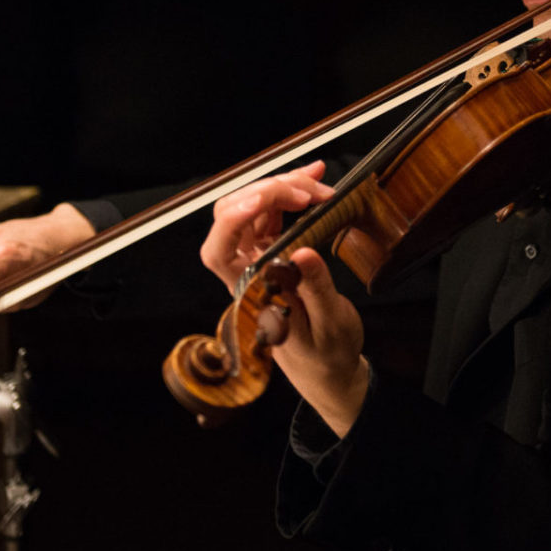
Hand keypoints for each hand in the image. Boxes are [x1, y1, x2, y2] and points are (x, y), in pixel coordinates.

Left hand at [199, 164, 369, 436]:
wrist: (330, 368)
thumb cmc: (326, 354)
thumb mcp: (331, 326)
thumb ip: (316, 289)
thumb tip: (303, 251)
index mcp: (251, 294)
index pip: (219, 252)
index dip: (231, 221)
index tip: (260, 200)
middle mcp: (247, 272)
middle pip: (235, 217)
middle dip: (270, 192)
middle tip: (313, 190)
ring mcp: (259, 259)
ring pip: (254, 209)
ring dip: (283, 188)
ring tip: (319, 182)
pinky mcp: (275, 252)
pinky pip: (273, 215)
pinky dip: (290, 195)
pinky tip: (311, 185)